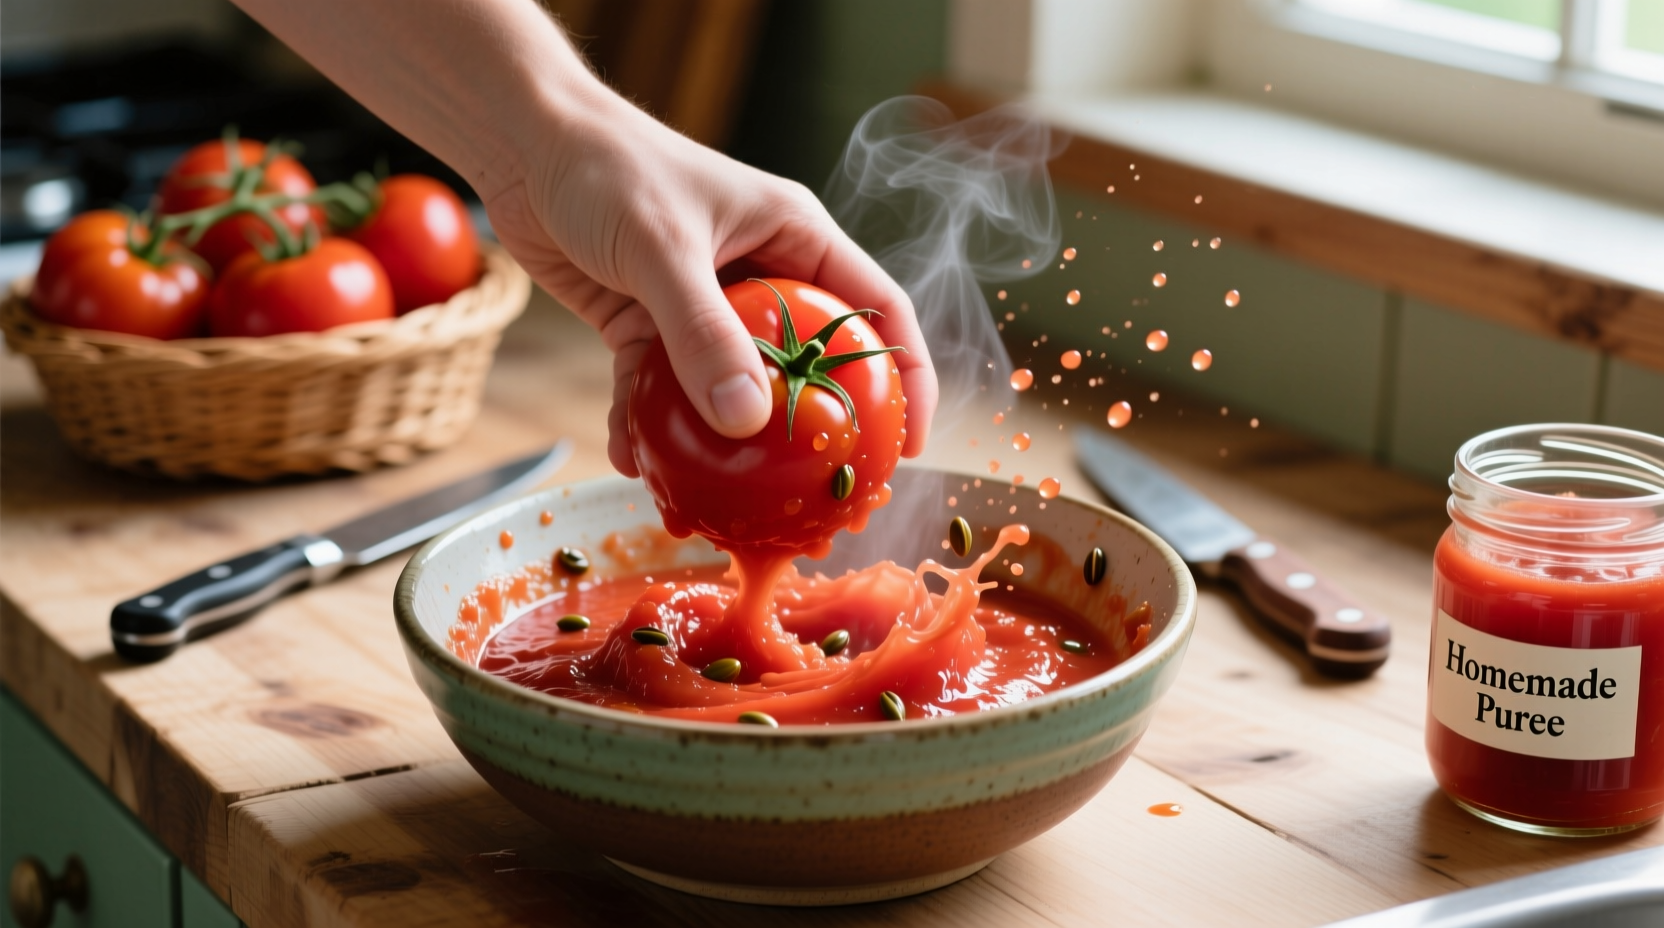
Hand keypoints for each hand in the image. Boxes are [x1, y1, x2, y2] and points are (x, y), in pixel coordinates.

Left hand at [481, 100, 936, 475]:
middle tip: (822, 490)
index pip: (876, 309)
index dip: (906, 376)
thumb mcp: (664, 248)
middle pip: (810, 362)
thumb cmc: (606, 167)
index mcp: (794, 237)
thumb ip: (704, 334)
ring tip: (728, 499)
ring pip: (730, 387)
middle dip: (816, 427)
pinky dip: (648, 424)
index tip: (908, 442)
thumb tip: (748, 421)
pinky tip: (633, 461)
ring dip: (724, 442)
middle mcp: (759, 272)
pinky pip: (659, 389)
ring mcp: (704, 305)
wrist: (523, 145)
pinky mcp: (648, 325)